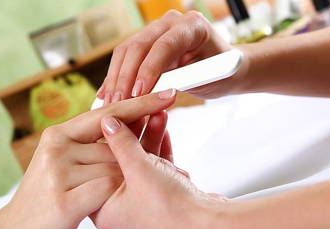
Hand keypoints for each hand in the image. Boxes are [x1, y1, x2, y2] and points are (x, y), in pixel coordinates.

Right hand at [0, 91, 174, 228]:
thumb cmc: (46, 201)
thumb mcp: (61, 166)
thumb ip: (85, 147)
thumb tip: (119, 126)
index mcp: (58, 135)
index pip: (108, 113)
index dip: (140, 104)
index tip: (167, 94)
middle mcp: (57, 148)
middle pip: (116, 145)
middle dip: (134, 162)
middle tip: (144, 175)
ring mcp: (59, 173)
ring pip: (115, 168)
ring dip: (126, 185)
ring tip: (121, 198)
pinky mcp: (64, 200)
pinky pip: (107, 189)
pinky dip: (114, 197)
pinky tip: (105, 206)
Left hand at [93, 108, 228, 228]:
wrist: (208, 227)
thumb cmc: (170, 209)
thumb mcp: (139, 169)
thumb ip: (121, 143)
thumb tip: (108, 123)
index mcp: (104, 210)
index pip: (99, 166)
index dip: (109, 138)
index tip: (117, 117)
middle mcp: (121, 210)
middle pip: (122, 163)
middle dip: (136, 134)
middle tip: (141, 111)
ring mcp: (142, 205)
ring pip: (142, 165)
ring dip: (151, 139)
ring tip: (158, 114)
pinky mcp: (161, 200)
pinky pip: (156, 171)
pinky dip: (160, 152)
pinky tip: (164, 131)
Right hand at [97, 10, 245, 101]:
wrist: (223, 67)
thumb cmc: (221, 74)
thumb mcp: (208, 79)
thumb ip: (181, 81)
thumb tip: (150, 94)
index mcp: (192, 26)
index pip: (164, 45)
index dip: (148, 70)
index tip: (138, 94)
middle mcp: (172, 22)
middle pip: (139, 46)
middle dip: (126, 77)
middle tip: (117, 103)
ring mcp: (157, 29)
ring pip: (127, 51)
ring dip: (116, 78)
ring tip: (109, 102)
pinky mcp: (147, 41)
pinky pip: (126, 57)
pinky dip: (116, 76)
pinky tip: (106, 93)